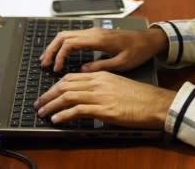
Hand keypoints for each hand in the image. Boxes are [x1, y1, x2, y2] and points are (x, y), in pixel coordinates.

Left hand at [34, 71, 175, 128]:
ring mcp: (100, 95)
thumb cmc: (140, 98)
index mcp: (101, 75)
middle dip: (48, 95)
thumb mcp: (118, 86)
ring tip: (43, 112)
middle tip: (38, 104)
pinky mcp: (104, 109)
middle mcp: (98, 82)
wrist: (155, 104)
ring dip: (51, 105)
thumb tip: (87, 97)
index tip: (48, 94)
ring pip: (68, 96)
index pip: (71, 77)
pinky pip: (77, 110)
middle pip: (65, 85)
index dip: (56, 86)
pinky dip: (64, 114)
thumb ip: (102, 88)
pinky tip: (56, 119)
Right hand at [39, 27, 167, 72]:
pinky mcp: (95, 34)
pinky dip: (64, 44)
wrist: (149, 40)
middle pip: (64, 36)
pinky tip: (61, 54)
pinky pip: (74, 36)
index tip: (56, 69)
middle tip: (44, 64)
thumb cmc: (138, 51)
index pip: (70, 43)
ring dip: (56, 46)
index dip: (60, 56)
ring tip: (48, 60)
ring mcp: (94, 31)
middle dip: (52, 49)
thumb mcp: (121, 63)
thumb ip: (100, 66)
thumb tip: (82, 70)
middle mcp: (93, 32)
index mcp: (98, 39)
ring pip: (67, 34)